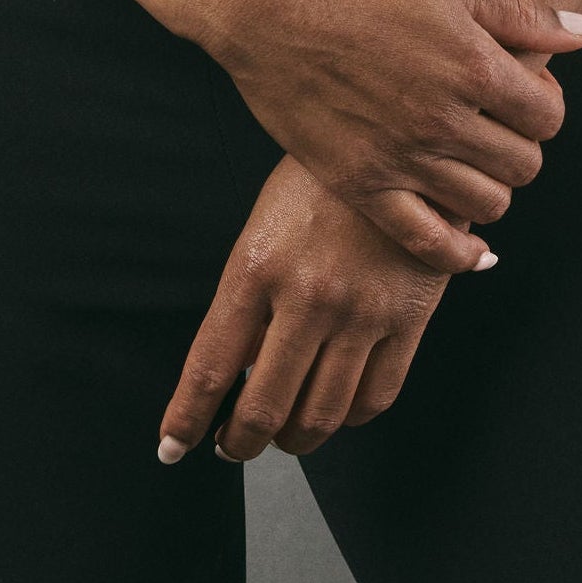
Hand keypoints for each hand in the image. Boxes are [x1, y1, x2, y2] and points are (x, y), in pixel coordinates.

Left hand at [157, 155, 455, 465]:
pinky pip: (375, 398)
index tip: (172, 446)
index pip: (210, 366)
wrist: (399, 135)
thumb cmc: (319, 179)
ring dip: (295, 440)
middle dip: (240, 442)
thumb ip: (249, 297)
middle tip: (231, 445)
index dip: (186, 418)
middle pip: (265, 408)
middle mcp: (308, 295)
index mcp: (257, 265)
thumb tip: (238, 370)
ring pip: (321, 415)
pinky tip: (336, 407)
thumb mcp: (265, 223)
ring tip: (283, 435)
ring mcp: (362, 311)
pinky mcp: (409, 317)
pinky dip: (349, 418)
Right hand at [189, 0, 581, 268]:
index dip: (544, 104)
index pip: (548, 115)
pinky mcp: (360, 185)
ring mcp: (401, 158)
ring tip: (472, 162)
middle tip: (495, 125)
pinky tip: (469, 244)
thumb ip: (522, 13)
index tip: (523, 93)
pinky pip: (427, 244)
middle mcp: (443, 119)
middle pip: (523, 165)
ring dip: (492, 188)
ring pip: (486, 206)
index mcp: (471, 63)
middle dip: (520, 145)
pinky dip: (459, 253)